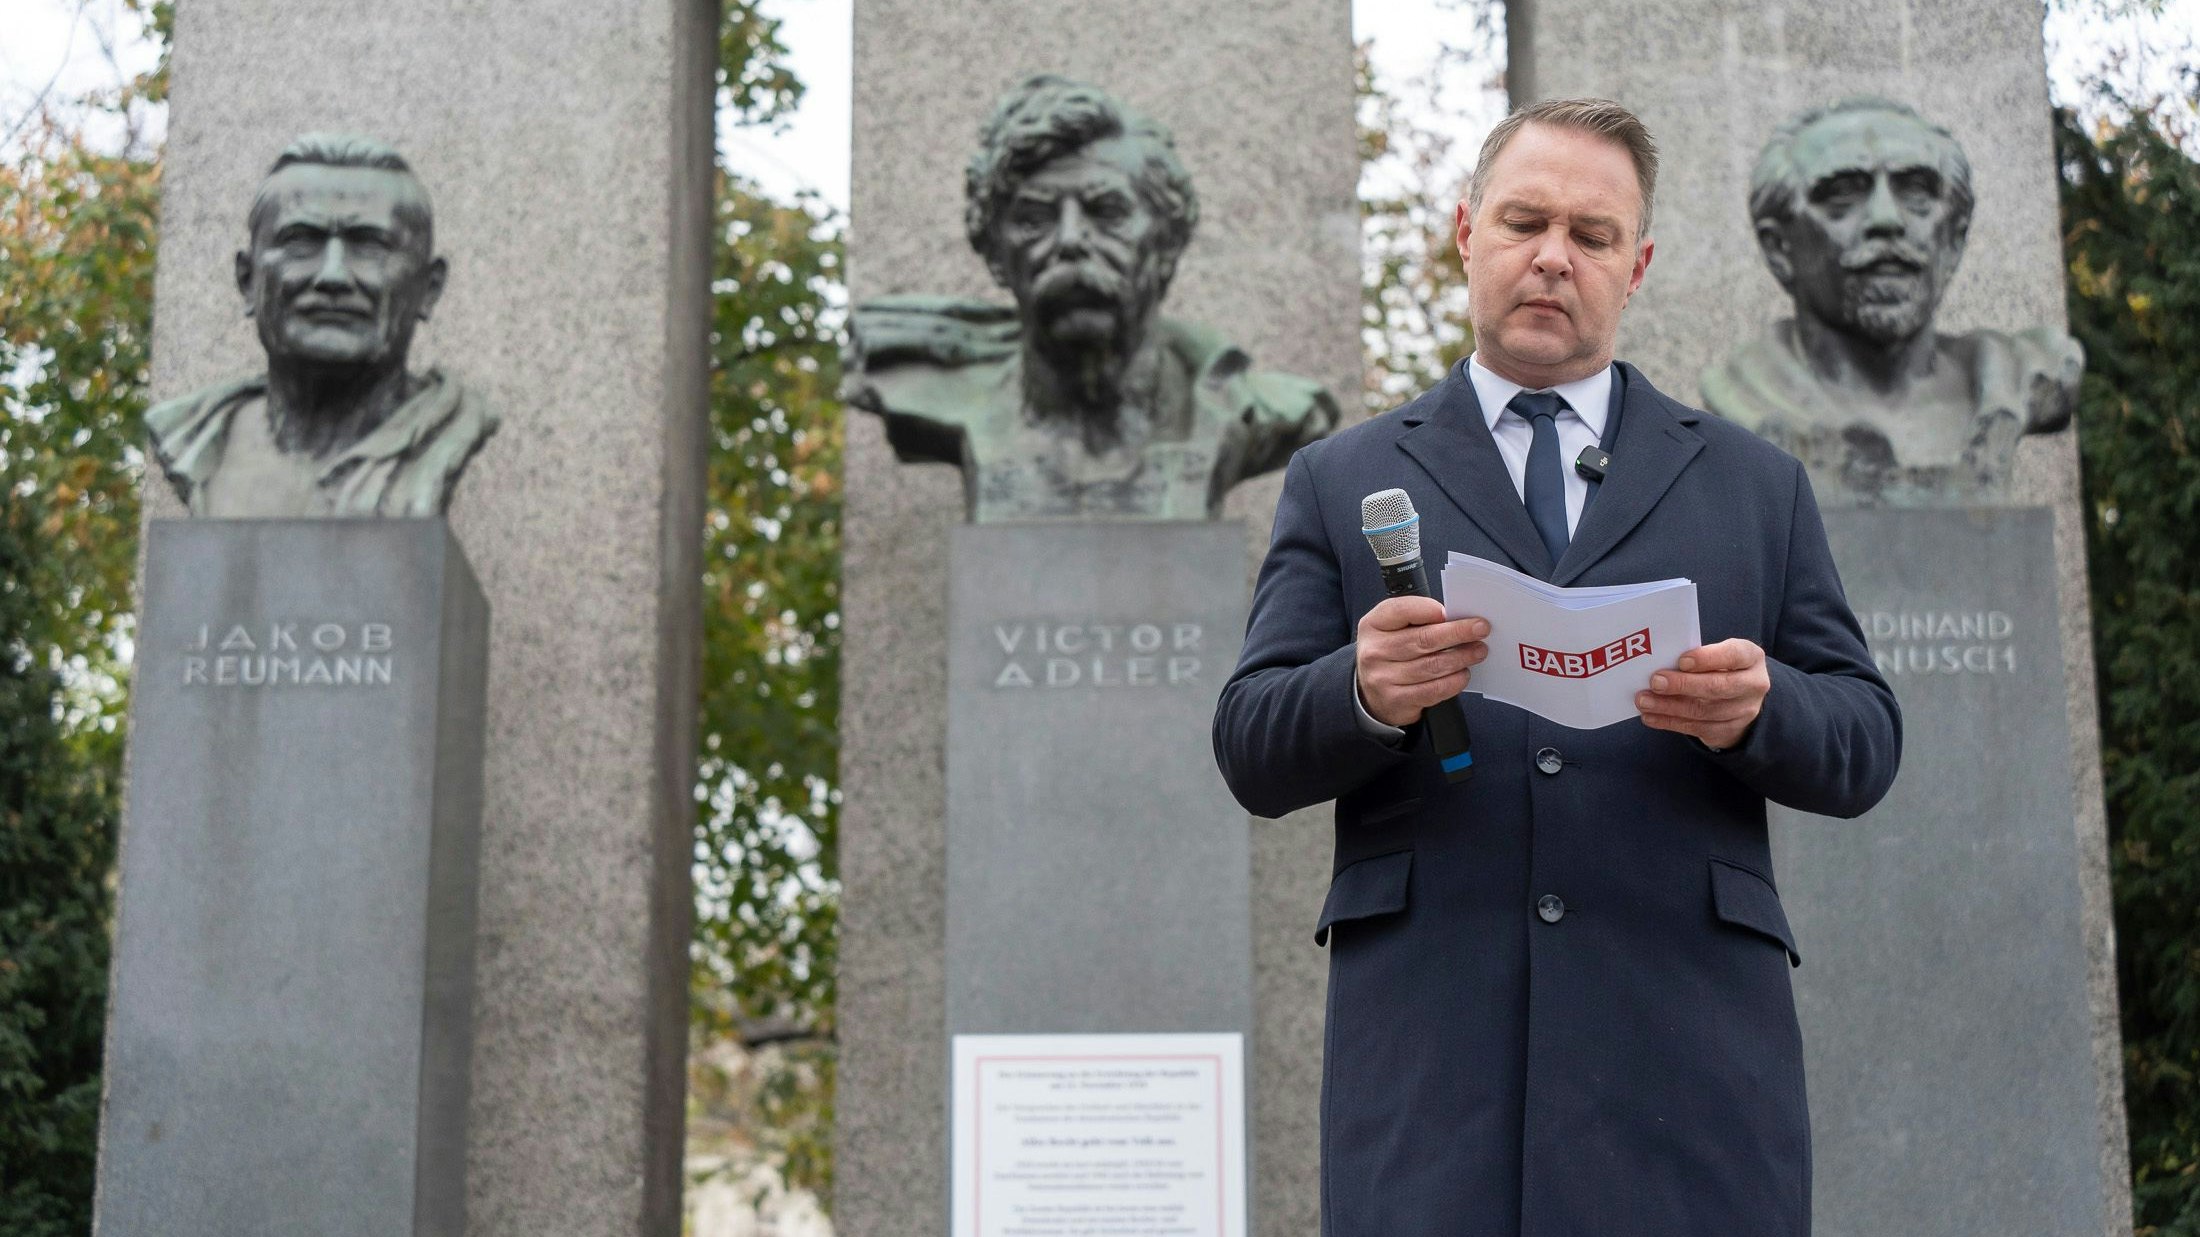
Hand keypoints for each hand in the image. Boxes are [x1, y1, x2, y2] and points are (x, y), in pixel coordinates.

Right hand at [1355, 596, 1489, 728]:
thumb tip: (1454, 618)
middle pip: (1423, 639)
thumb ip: (1416, 619)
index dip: (1429, 609)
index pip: (1402, 610)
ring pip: (1432, 666)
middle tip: (1480, 629)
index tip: (1452, 611)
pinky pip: (1433, 690)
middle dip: (1457, 633)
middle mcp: (1374, 651)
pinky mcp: (1396, 700)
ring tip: (1478, 651)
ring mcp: (1383, 678)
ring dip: (1461, 657)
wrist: (1370, 693)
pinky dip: (1453, 682)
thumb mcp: (1392, 629)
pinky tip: (1463, 674)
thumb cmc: (1390, 654)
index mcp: (1373, 625)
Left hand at [1635, 638, 1769, 749]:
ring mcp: (1744, 711)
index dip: (1707, 658)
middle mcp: (1753, 685)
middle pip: (1718, 687)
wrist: (1740, 698)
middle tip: (1655, 682)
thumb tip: (1660, 662)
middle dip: (1683, 685)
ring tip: (1644, 701)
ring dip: (1669, 707)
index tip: (1681, 661)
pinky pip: (1696, 728)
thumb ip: (1698, 656)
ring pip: (1704, 711)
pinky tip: (1650, 717)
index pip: (1733, 655)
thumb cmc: (1720, 667)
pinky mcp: (1729, 730)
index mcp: (1751, 657)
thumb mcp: (1718, 654)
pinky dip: (1669, 722)